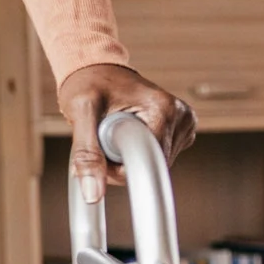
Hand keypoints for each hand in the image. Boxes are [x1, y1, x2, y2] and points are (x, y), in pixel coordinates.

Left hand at [57, 64, 196, 203]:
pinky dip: (135, 152)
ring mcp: (182, 124)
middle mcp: (180, 115)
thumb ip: (86, 153)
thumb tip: (93, 194)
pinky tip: (125, 134)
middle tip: (101, 140)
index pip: (149, 162)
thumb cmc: (88, 82)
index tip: (100, 155)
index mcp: (163, 108)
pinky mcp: (178, 132)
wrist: (96, 69)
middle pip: (154, 166)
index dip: (120, 168)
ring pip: (155, 164)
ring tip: (112, 132)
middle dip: (122, 163)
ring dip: (127, 158)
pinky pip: (156, 157)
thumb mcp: (81, 113)